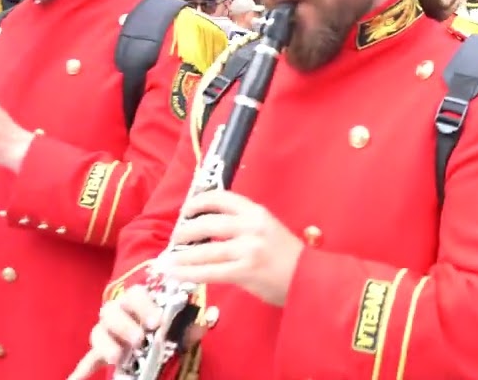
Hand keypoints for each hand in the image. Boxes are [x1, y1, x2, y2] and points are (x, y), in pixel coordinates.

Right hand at [69, 284, 213, 379]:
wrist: (156, 332)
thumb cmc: (168, 325)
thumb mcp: (182, 325)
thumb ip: (189, 325)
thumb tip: (200, 326)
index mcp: (138, 302)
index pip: (136, 295)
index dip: (144, 306)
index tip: (156, 321)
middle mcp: (119, 312)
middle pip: (111, 311)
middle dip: (125, 325)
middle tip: (139, 339)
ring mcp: (107, 332)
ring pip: (98, 331)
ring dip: (106, 344)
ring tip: (116, 357)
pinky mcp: (100, 351)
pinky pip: (88, 359)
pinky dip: (81, 370)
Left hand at [159, 190, 303, 307]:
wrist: (309, 279)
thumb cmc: (288, 256)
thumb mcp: (268, 229)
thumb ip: (242, 226)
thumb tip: (209, 229)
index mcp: (257, 212)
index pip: (221, 198)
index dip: (198, 202)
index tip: (186, 210)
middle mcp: (251, 227)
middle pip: (207, 222)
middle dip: (185, 230)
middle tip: (176, 237)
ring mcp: (248, 249)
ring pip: (205, 250)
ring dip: (182, 256)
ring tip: (168, 260)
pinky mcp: (245, 271)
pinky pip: (210, 272)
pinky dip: (190, 273)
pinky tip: (177, 274)